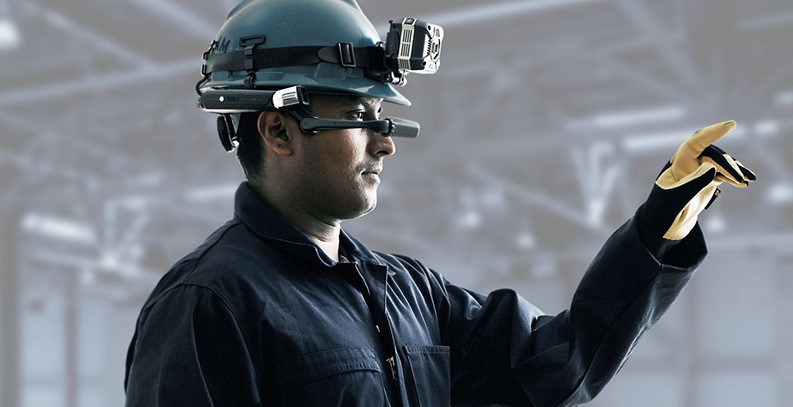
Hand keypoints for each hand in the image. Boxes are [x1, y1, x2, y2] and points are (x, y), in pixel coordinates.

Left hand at [640, 120, 756, 243]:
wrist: (664, 226)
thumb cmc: (665, 211)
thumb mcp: (678, 198)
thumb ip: (694, 183)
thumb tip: (712, 167)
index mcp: (677, 162)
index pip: (696, 142)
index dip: (713, 132)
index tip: (731, 125)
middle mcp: (688, 162)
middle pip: (713, 155)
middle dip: (728, 165)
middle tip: (740, 179)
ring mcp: (698, 170)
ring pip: (720, 164)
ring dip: (735, 171)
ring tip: (748, 180)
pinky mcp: (706, 180)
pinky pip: (723, 173)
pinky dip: (734, 177)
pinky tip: (745, 182)